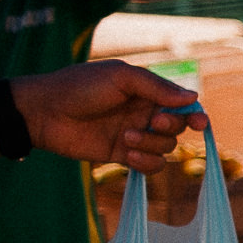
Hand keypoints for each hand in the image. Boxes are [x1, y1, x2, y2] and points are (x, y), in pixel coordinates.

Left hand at [14, 61, 208, 169]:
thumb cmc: (79, 87)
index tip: (199, 123)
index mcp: (146, 92)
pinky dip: (145, 163)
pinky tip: (127, 156)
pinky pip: (150, 165)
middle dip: (169, 127)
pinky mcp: (122, 156)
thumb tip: (193, 98)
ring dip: (151, 145)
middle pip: (177, 128)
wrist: (43, 112)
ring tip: (125, 138)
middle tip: (151, 123)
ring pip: (165, 148)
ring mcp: (134, 135)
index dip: (194, 114)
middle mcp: (144, 114)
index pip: (181, 105)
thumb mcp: (120, 77)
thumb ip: (157, 87)